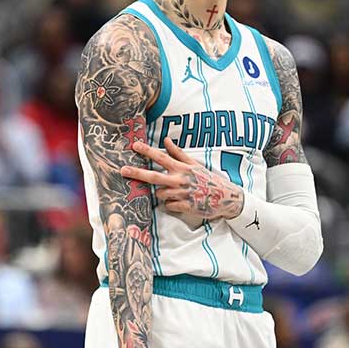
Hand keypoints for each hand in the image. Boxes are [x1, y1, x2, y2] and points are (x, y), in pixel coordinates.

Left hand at [120, 138, 243, 221]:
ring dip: (161, 193)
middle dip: (137, 173)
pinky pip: (168, 206)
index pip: (161, 157)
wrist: (225, 198)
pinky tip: (179, 202)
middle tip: (123, 170)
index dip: (147, 151)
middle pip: (154, 176)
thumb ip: (179, 153)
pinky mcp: (185, 207)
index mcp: (182, 168)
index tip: (134, 145)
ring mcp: (182, 194)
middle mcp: (180, 180)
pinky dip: (170, 204)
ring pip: (159, 194)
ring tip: (174, 193)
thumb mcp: (195, 164)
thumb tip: (166, 140)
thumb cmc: (209, 180)